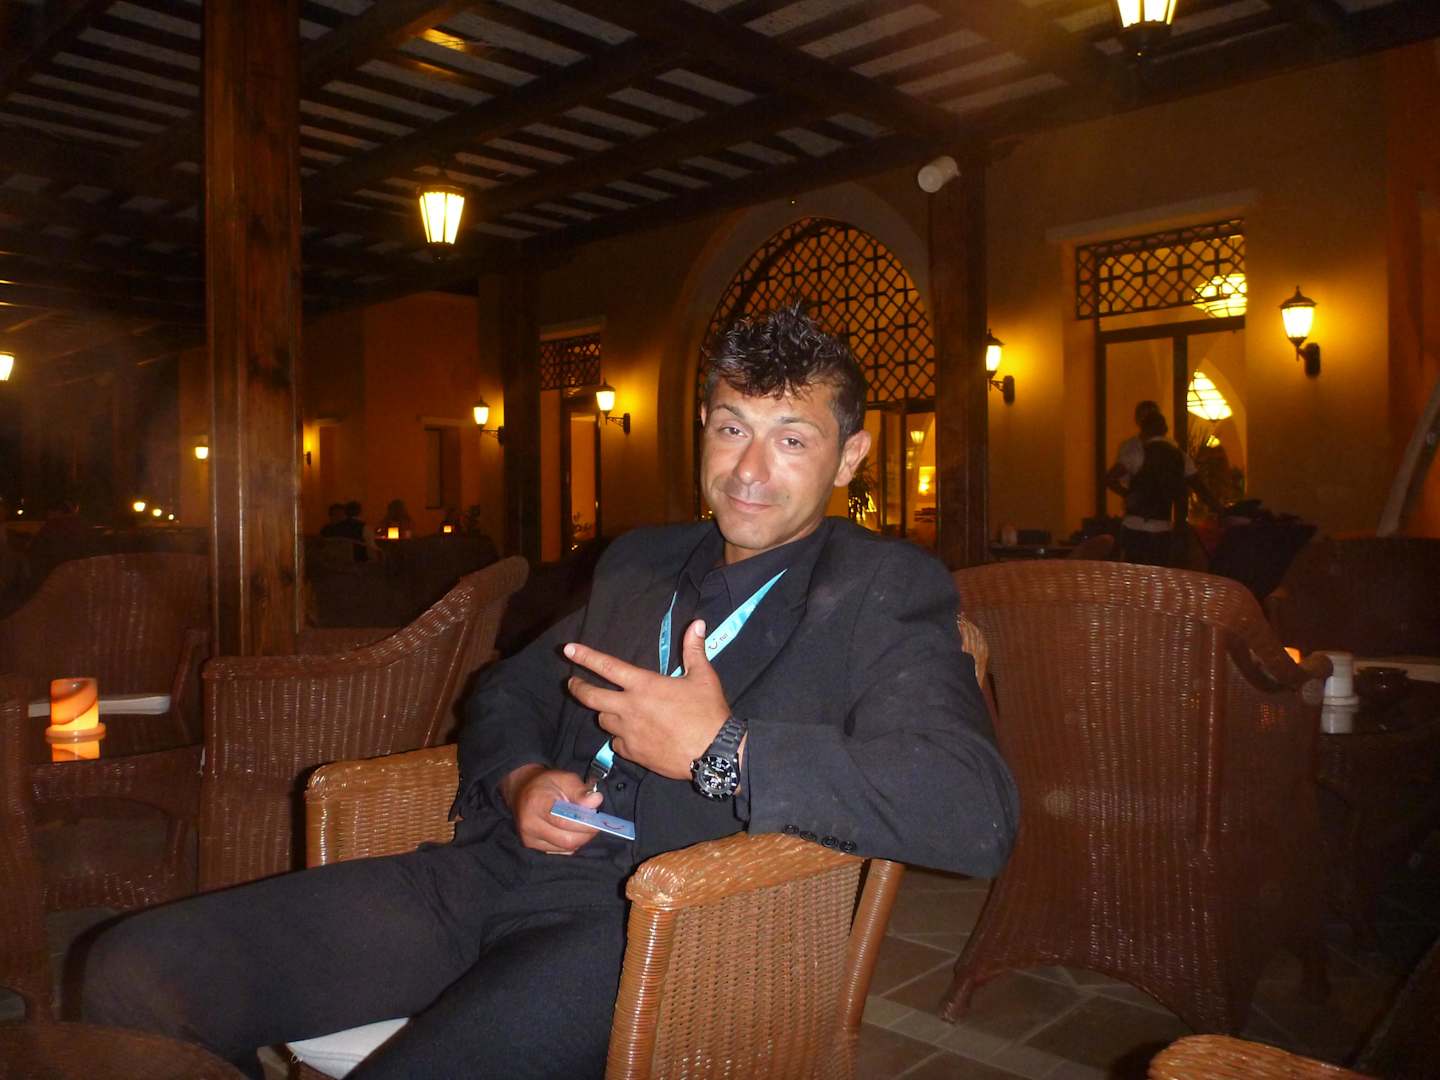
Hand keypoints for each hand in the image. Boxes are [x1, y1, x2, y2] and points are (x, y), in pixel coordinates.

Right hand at [501, 764, 603, 854]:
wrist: (521, 791)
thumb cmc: (546, 784)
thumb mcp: (565, 779)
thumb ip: (580, 791)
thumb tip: (596, 801)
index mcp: (536, 802)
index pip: (564, 820)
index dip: (584, 823)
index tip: (598, 819)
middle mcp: (529, 824)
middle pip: (566, 839)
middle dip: (586, 833)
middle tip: (596, 823)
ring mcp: (529, 838)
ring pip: (565, 848)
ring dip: (580, 838)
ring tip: (583, 824)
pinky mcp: (531, 846)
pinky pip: (560, 851)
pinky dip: (571, 843)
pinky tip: (572, 830)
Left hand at [564, 620, 730, 780]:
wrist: (713, 754)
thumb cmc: (708, 712)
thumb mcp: (703, 676)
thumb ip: (694, 649)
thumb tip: (698, 624)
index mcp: (644, 685)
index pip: (607, 666)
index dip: (585, 656)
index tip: (567, 650)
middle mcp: (629, 708)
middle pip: (591, 697)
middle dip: (578, 688)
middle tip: (572, 683)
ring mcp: (628, 733)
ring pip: (603, 720)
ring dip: (604, 712)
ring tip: (610, 709)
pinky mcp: (633, 753)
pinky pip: (616, 742)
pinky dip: (619, 737)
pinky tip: (629, 735)